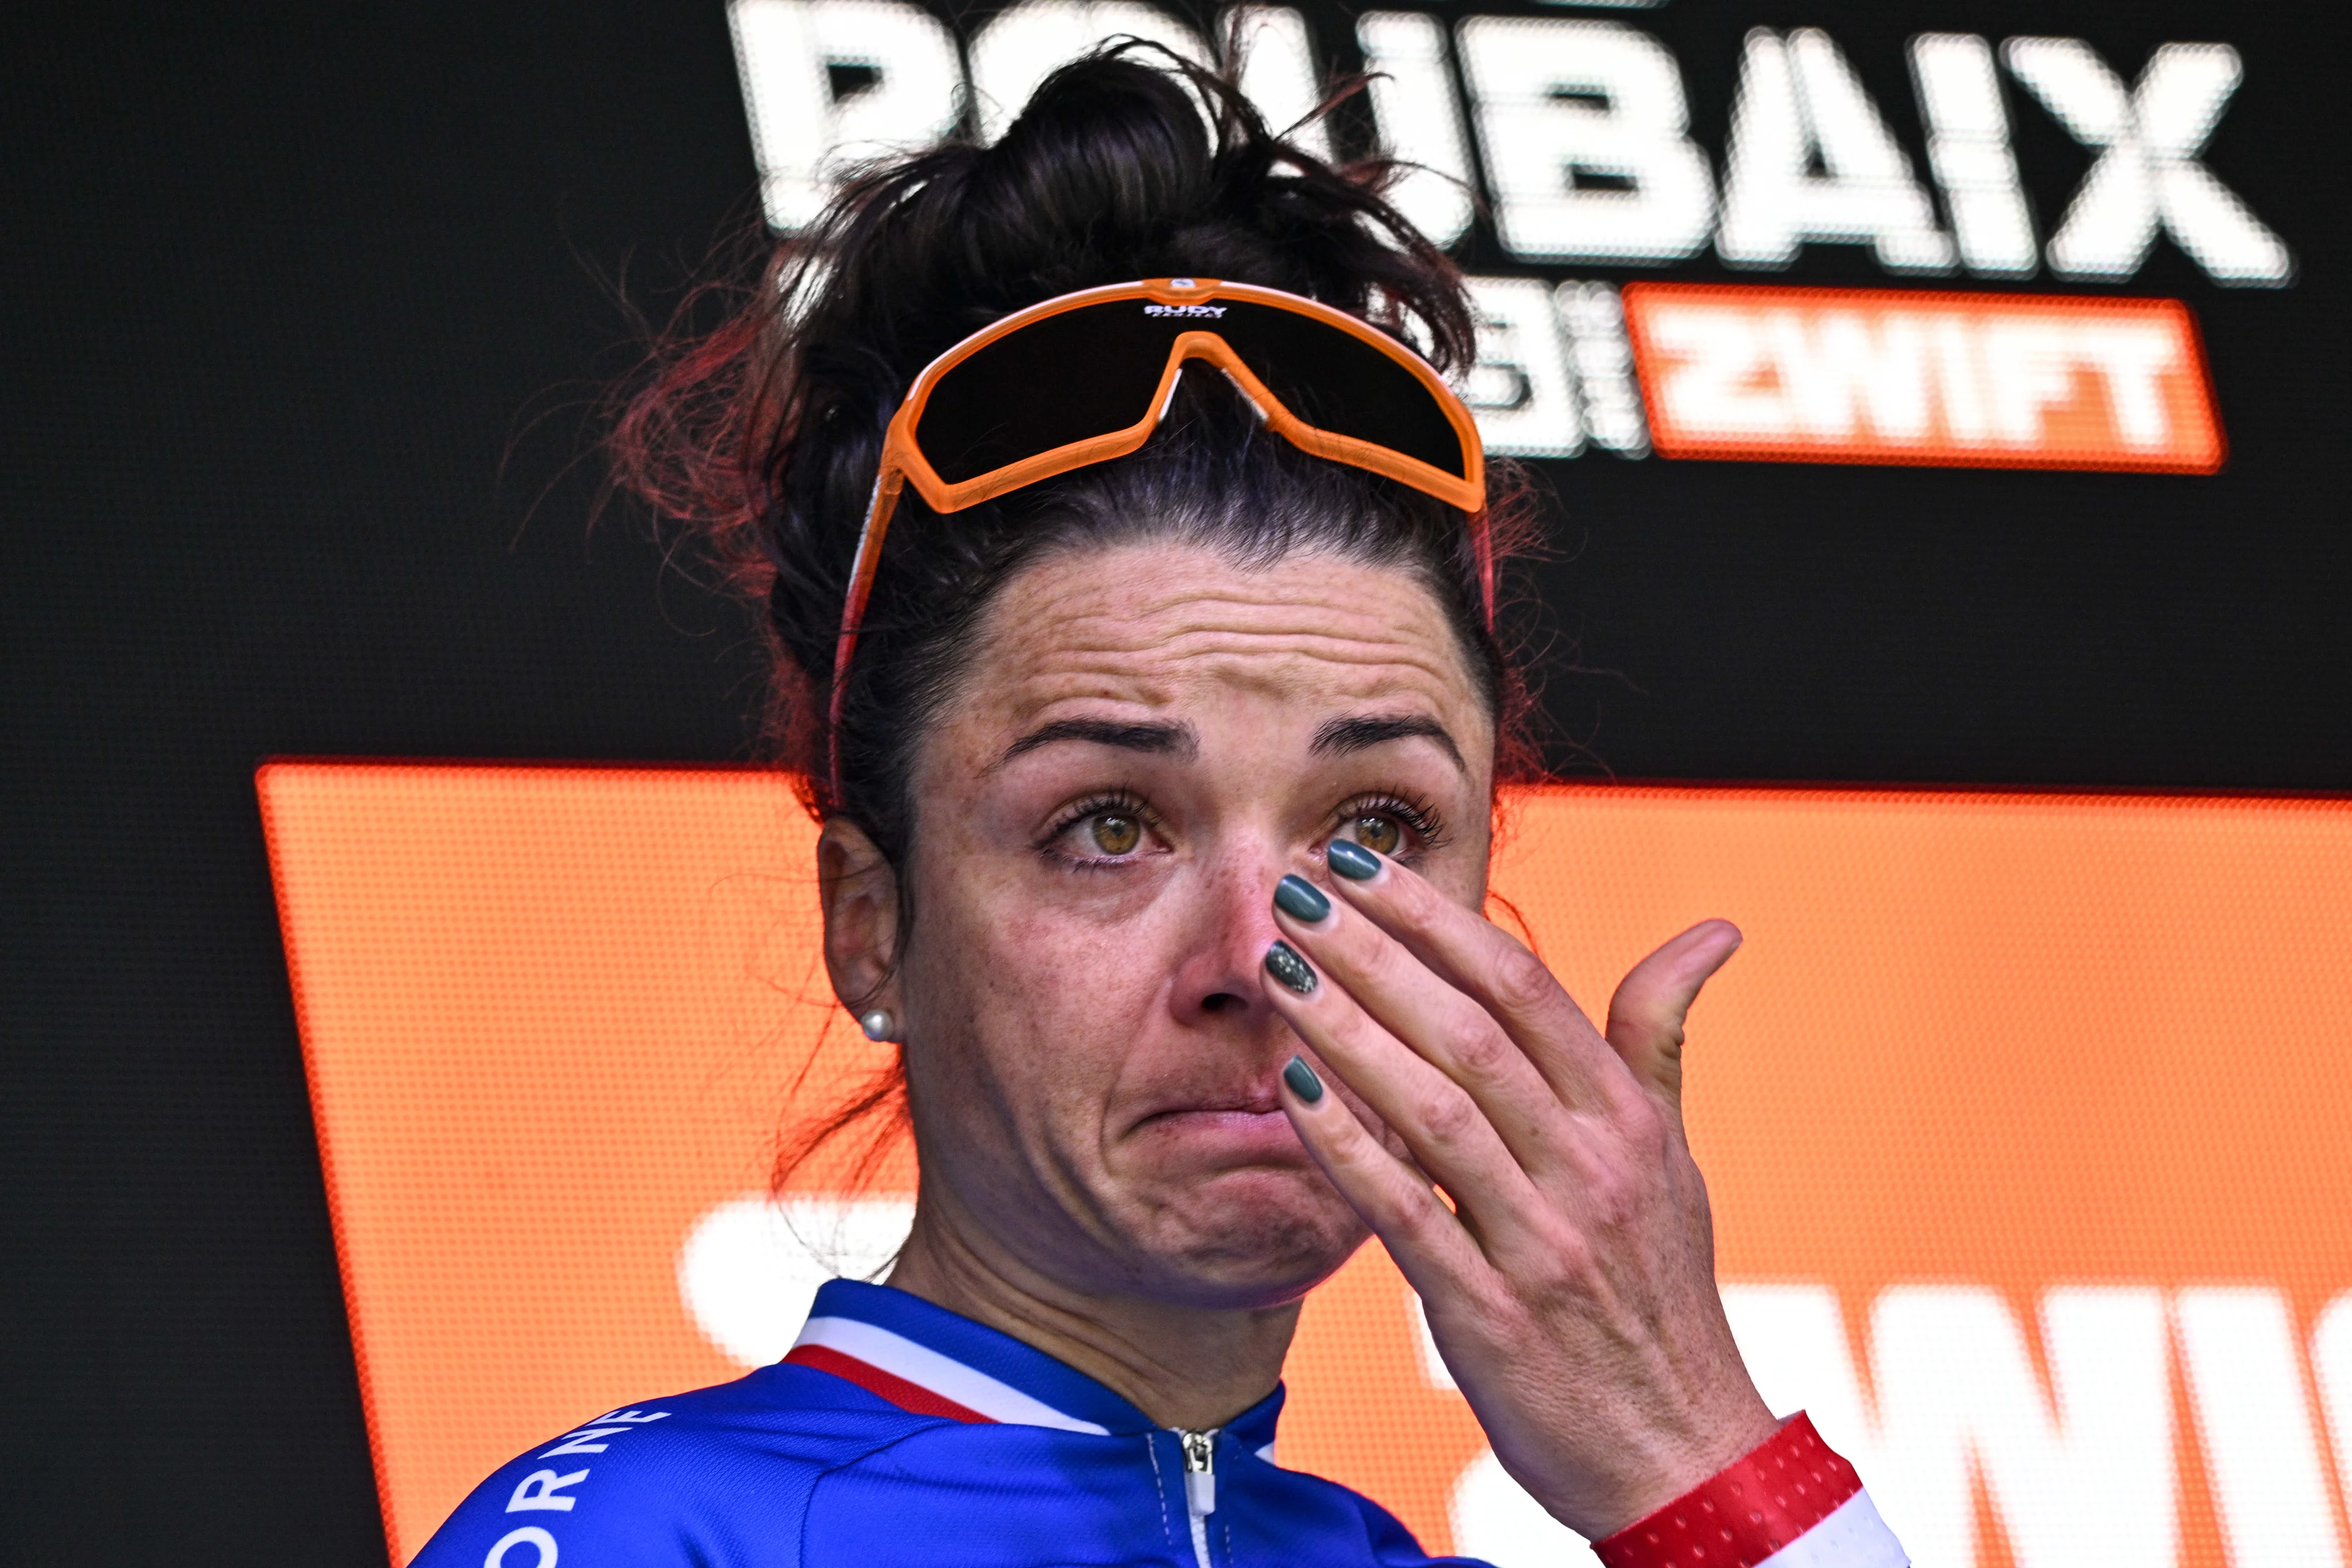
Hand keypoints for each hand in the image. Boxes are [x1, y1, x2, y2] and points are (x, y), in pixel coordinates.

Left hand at [1265, 851, 1776, 1539]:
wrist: (1683, 1452)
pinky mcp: (1492, 1316)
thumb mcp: (1674, 1158)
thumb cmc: (1662, 1293)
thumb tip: (1713, 930)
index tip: (1361, 865)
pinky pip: (1409, 1217)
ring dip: (1348, 1031)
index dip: (1437, 918)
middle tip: (1296, 893)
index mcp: (1626, 1120)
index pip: (1525, 987)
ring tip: (1280, 971)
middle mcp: (1589, 1169)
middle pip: (1469, 1031)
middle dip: (1375, 952)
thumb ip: (1660, 1038)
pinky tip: (1295, 1095)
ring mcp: (1541, 1242)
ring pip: (1434, 1110)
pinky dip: (1351, 1153)